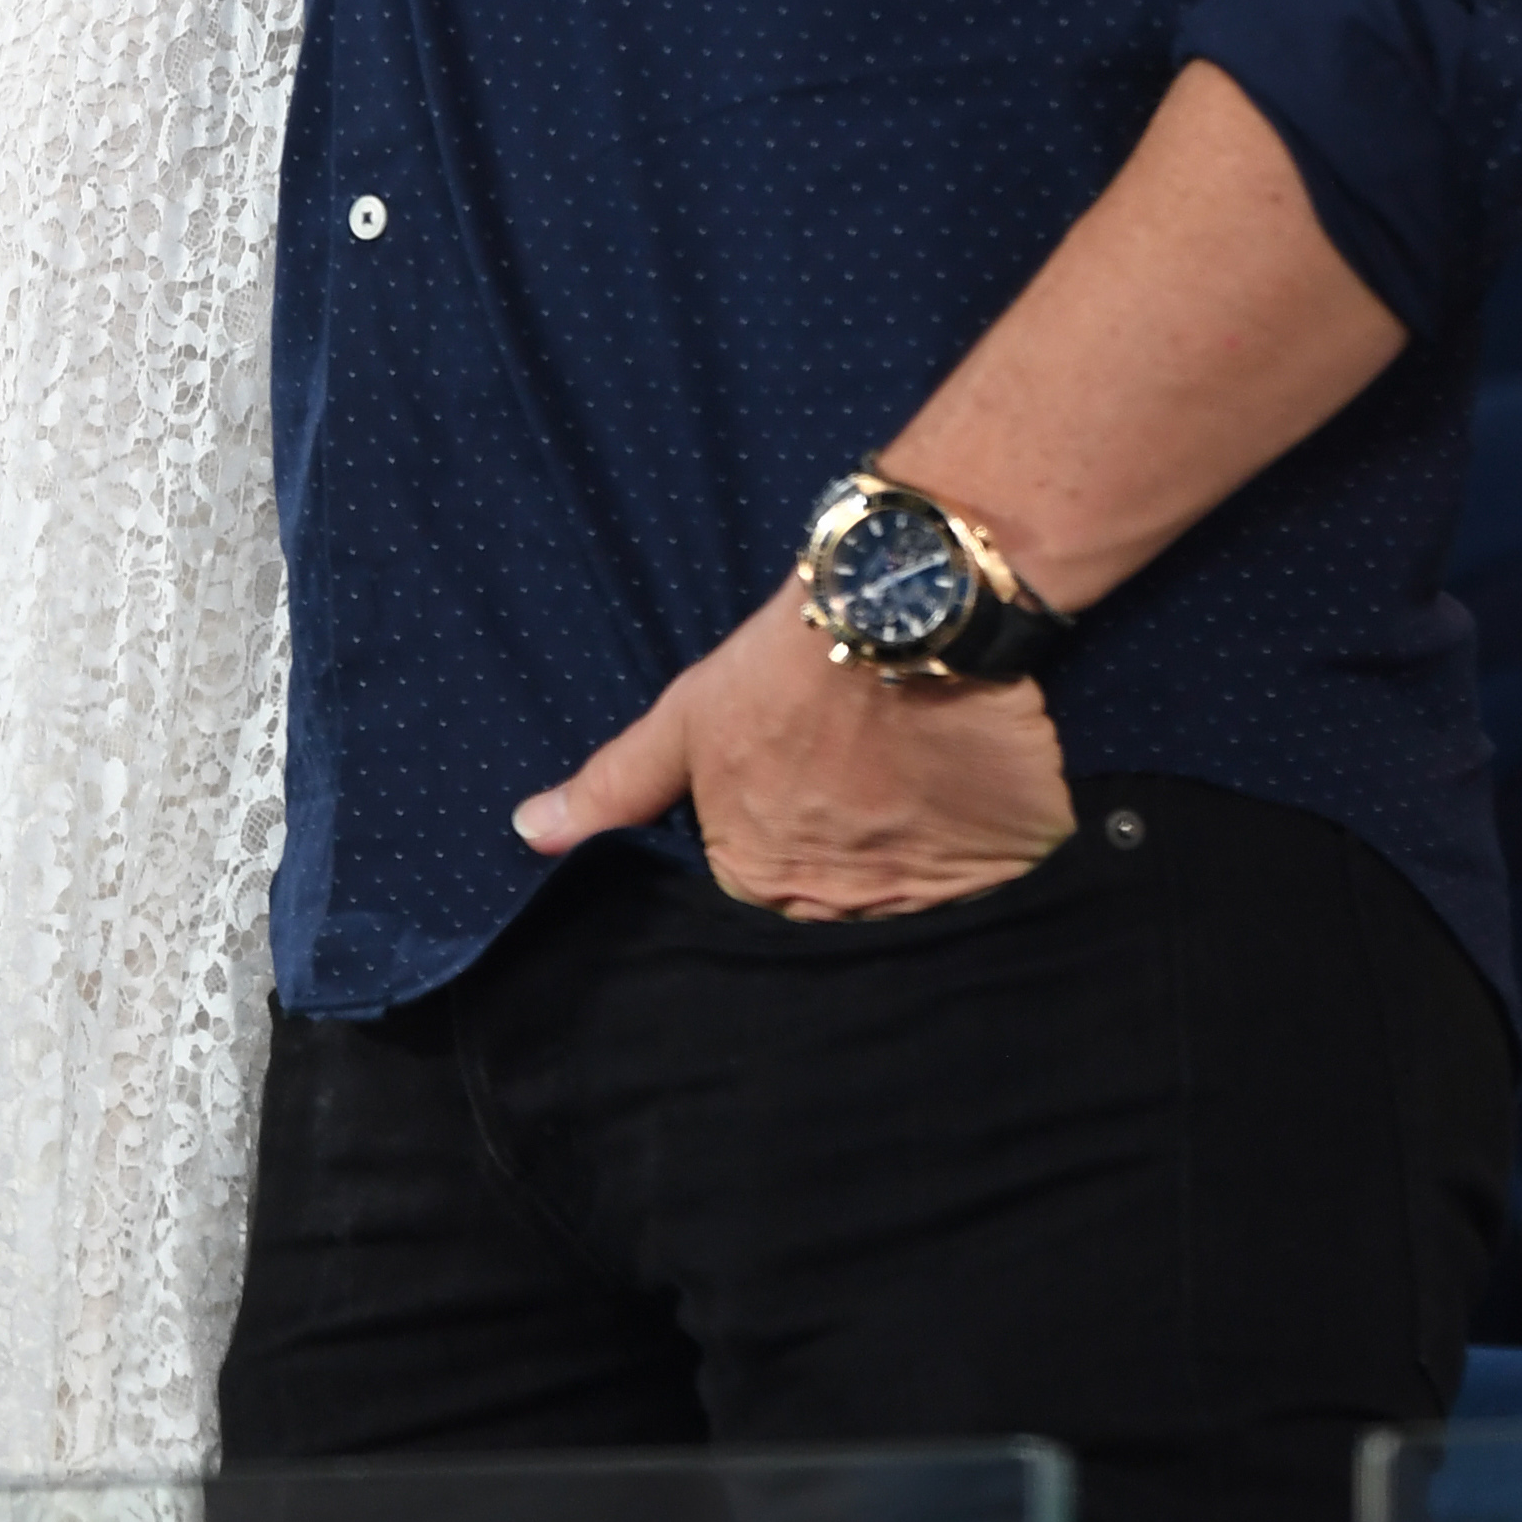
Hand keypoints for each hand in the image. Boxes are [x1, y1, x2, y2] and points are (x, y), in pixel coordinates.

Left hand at [511, 577, 1074, 920]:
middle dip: (839, 877)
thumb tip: (528, 832)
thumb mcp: (689, 715)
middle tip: (855, 804)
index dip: (774, 856)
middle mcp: (833, 903)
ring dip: (907, 874)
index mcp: (757, 876)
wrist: (908, 603)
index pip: (755, 904)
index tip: (795, 809)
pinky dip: (978, 873)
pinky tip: (969, 821)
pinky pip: (982, 900)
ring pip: (906, 912)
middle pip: (831, 918)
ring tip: (911, 806)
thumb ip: (617, 786)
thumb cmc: (786, 659)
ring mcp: (918, 892)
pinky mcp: (993, 869)